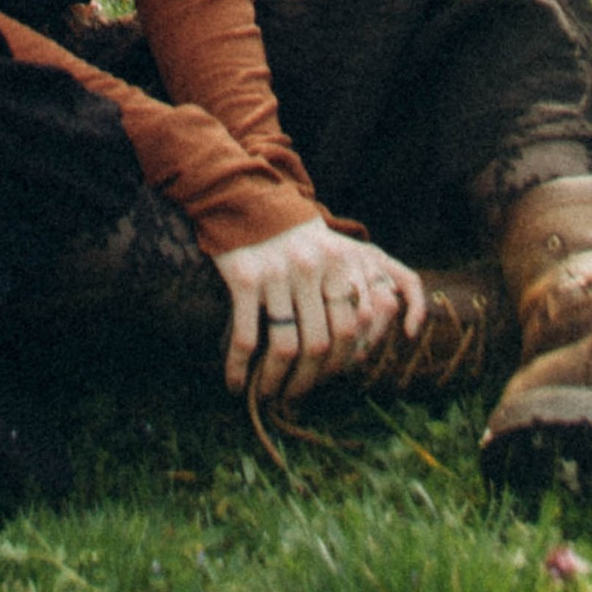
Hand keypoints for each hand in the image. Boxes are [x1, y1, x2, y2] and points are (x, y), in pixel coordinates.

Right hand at [214, 218, 426, 401]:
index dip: (340, 362)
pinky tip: (234, 382)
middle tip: (294, 395)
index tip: (326, 379)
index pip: (351, 329)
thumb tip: (357, 351)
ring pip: (284, 347)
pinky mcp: (245, 277)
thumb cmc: (292, 233)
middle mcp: (313, 269)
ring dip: (275, 380)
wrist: (243, 195)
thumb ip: (349, 291)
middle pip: (320, 343)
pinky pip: (245, 336)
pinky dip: (238, 367)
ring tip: (266, 394)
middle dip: (308, 380)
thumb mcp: (330, 251)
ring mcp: (278, 273)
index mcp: (340, 263)